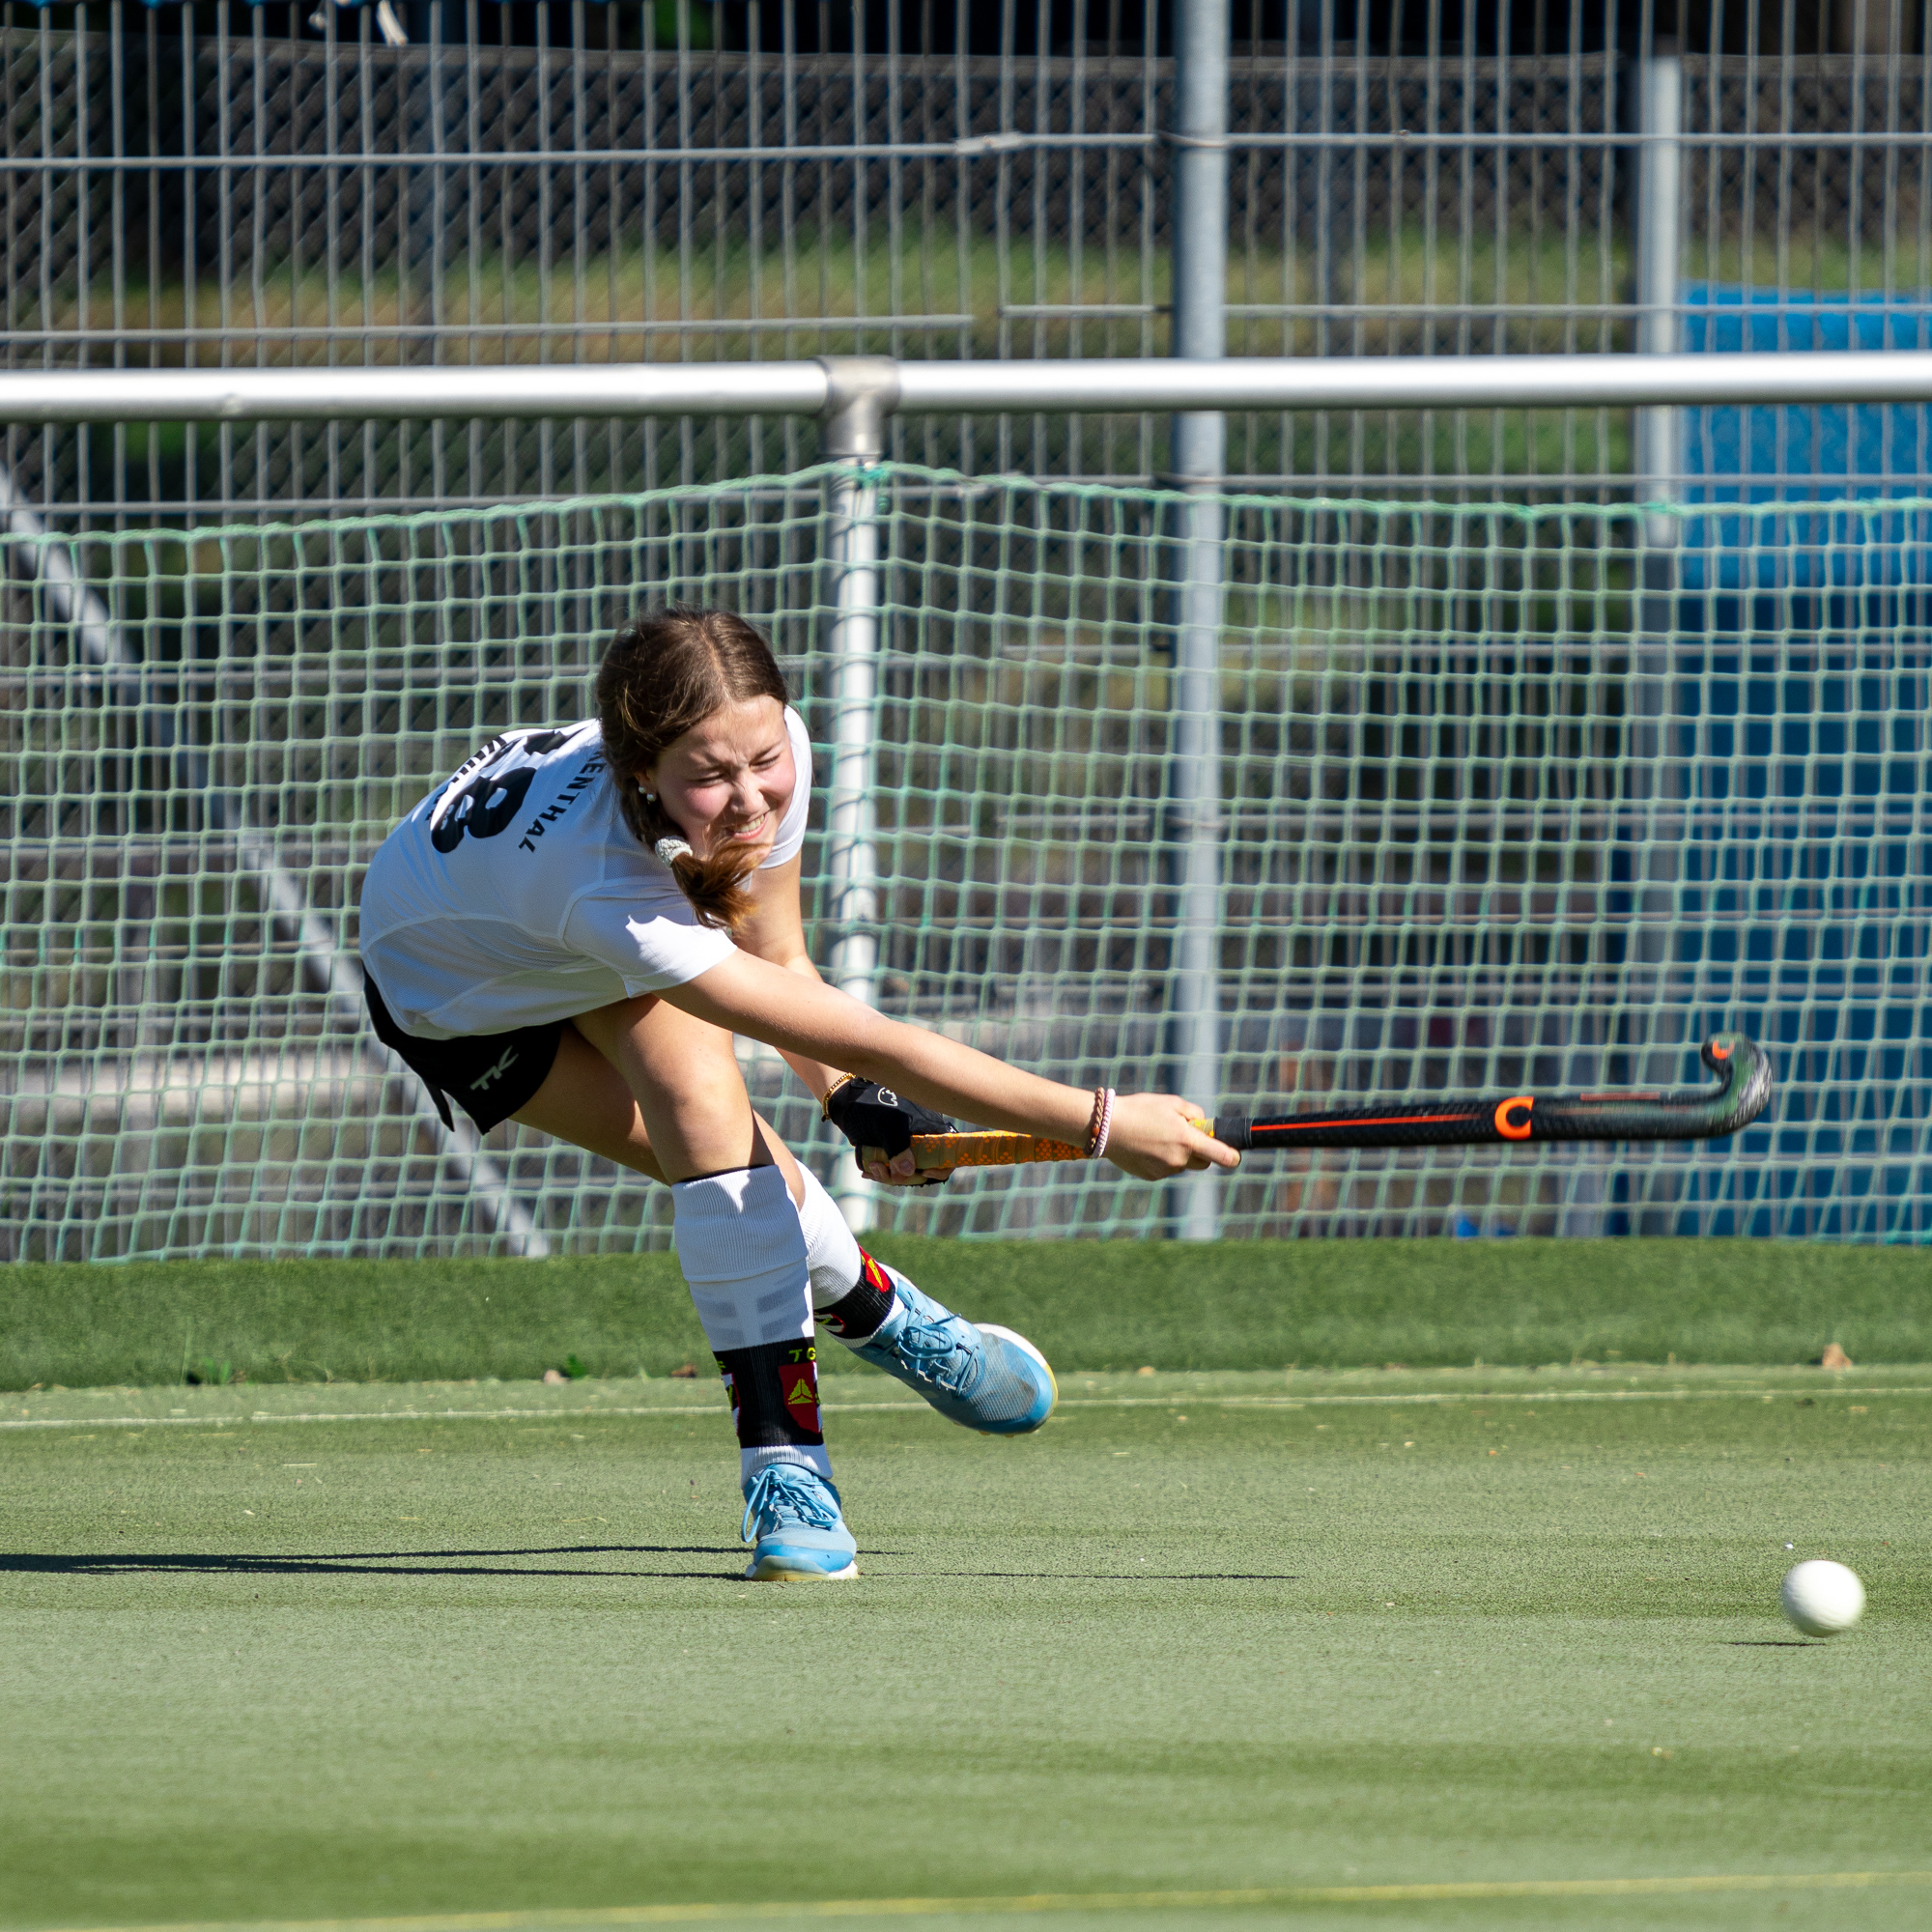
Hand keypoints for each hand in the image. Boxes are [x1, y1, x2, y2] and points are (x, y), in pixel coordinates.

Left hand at [825, 1078, 954, 1187]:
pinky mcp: (893, 1152)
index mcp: (929, 1127)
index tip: (923, 1172)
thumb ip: (898, 1147)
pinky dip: (882, 1173)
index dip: (941, 1168)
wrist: (846, 1101)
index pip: (949, 1153)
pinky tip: (867, 1170)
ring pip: (907, 1172)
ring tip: (871, 1167)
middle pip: (925, 1169)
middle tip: (882, 1170)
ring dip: (890, 1176)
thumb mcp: (884, 1125)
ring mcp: (907, 1146)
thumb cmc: (868, 1106)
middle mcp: (922, 1138)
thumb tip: (909, 1172)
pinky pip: (894, 1170)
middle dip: (905, 1177)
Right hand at [1102, 1093, 1240, 1180]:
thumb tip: (1203, 1125)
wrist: (1107, 1128)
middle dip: (1201, 1152)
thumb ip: (1194, 1113)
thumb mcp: (1172, 1103)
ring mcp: (1165, 1171)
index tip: (1236, 1156)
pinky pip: (1166, 1169)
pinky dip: (1162, 1160)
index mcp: (1187, 1140)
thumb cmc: (1141, 1110)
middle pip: (1203, 1162)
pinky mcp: (1152, 1176)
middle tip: (1186, 1136)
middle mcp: (1179, 1159)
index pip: (1221, 1155)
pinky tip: (1146, 1146)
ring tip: (1156, 1137)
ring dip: (1178, 1154)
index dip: (1232, 1156)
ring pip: (1182, 1165)